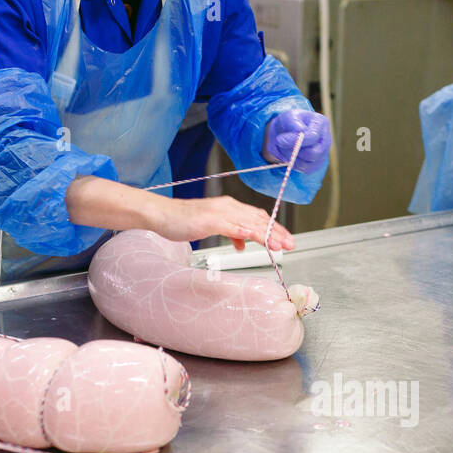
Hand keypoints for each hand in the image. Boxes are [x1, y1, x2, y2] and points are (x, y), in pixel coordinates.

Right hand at [144, 194, 294, 251]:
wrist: (162, 214)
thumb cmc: (184, 221)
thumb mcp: (213, 228)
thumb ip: (231, 234)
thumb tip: (244, 244)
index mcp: (230, 208)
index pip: (258, 217)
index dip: (275, 228)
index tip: (286, 239)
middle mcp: (228, 207)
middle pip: (258, 219)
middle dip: (277, 233)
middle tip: (290, 244)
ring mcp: (219, 213)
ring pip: (249, 223)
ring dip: (266, 234)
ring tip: (279, 244)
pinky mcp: (209, 220)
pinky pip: (231, 226)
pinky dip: (244, 233)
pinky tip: (253, 239)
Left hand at [262, 110, 331, 171]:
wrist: (287, 132)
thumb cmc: (290, 123)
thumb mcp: (287, 116)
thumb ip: (293, 121)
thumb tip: (300, 130)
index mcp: (321, 123)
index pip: (312, 137)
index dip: (295, 140)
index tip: (280, 139)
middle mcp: (326, 138)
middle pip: (314, 153)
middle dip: (295, 152)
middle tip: (281, 146)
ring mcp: (323, 152)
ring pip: (309, 164)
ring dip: (293, 159)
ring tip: (284, 149)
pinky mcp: (318, 163)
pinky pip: (306, 170)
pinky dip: (294, 165)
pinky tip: (289, 156)